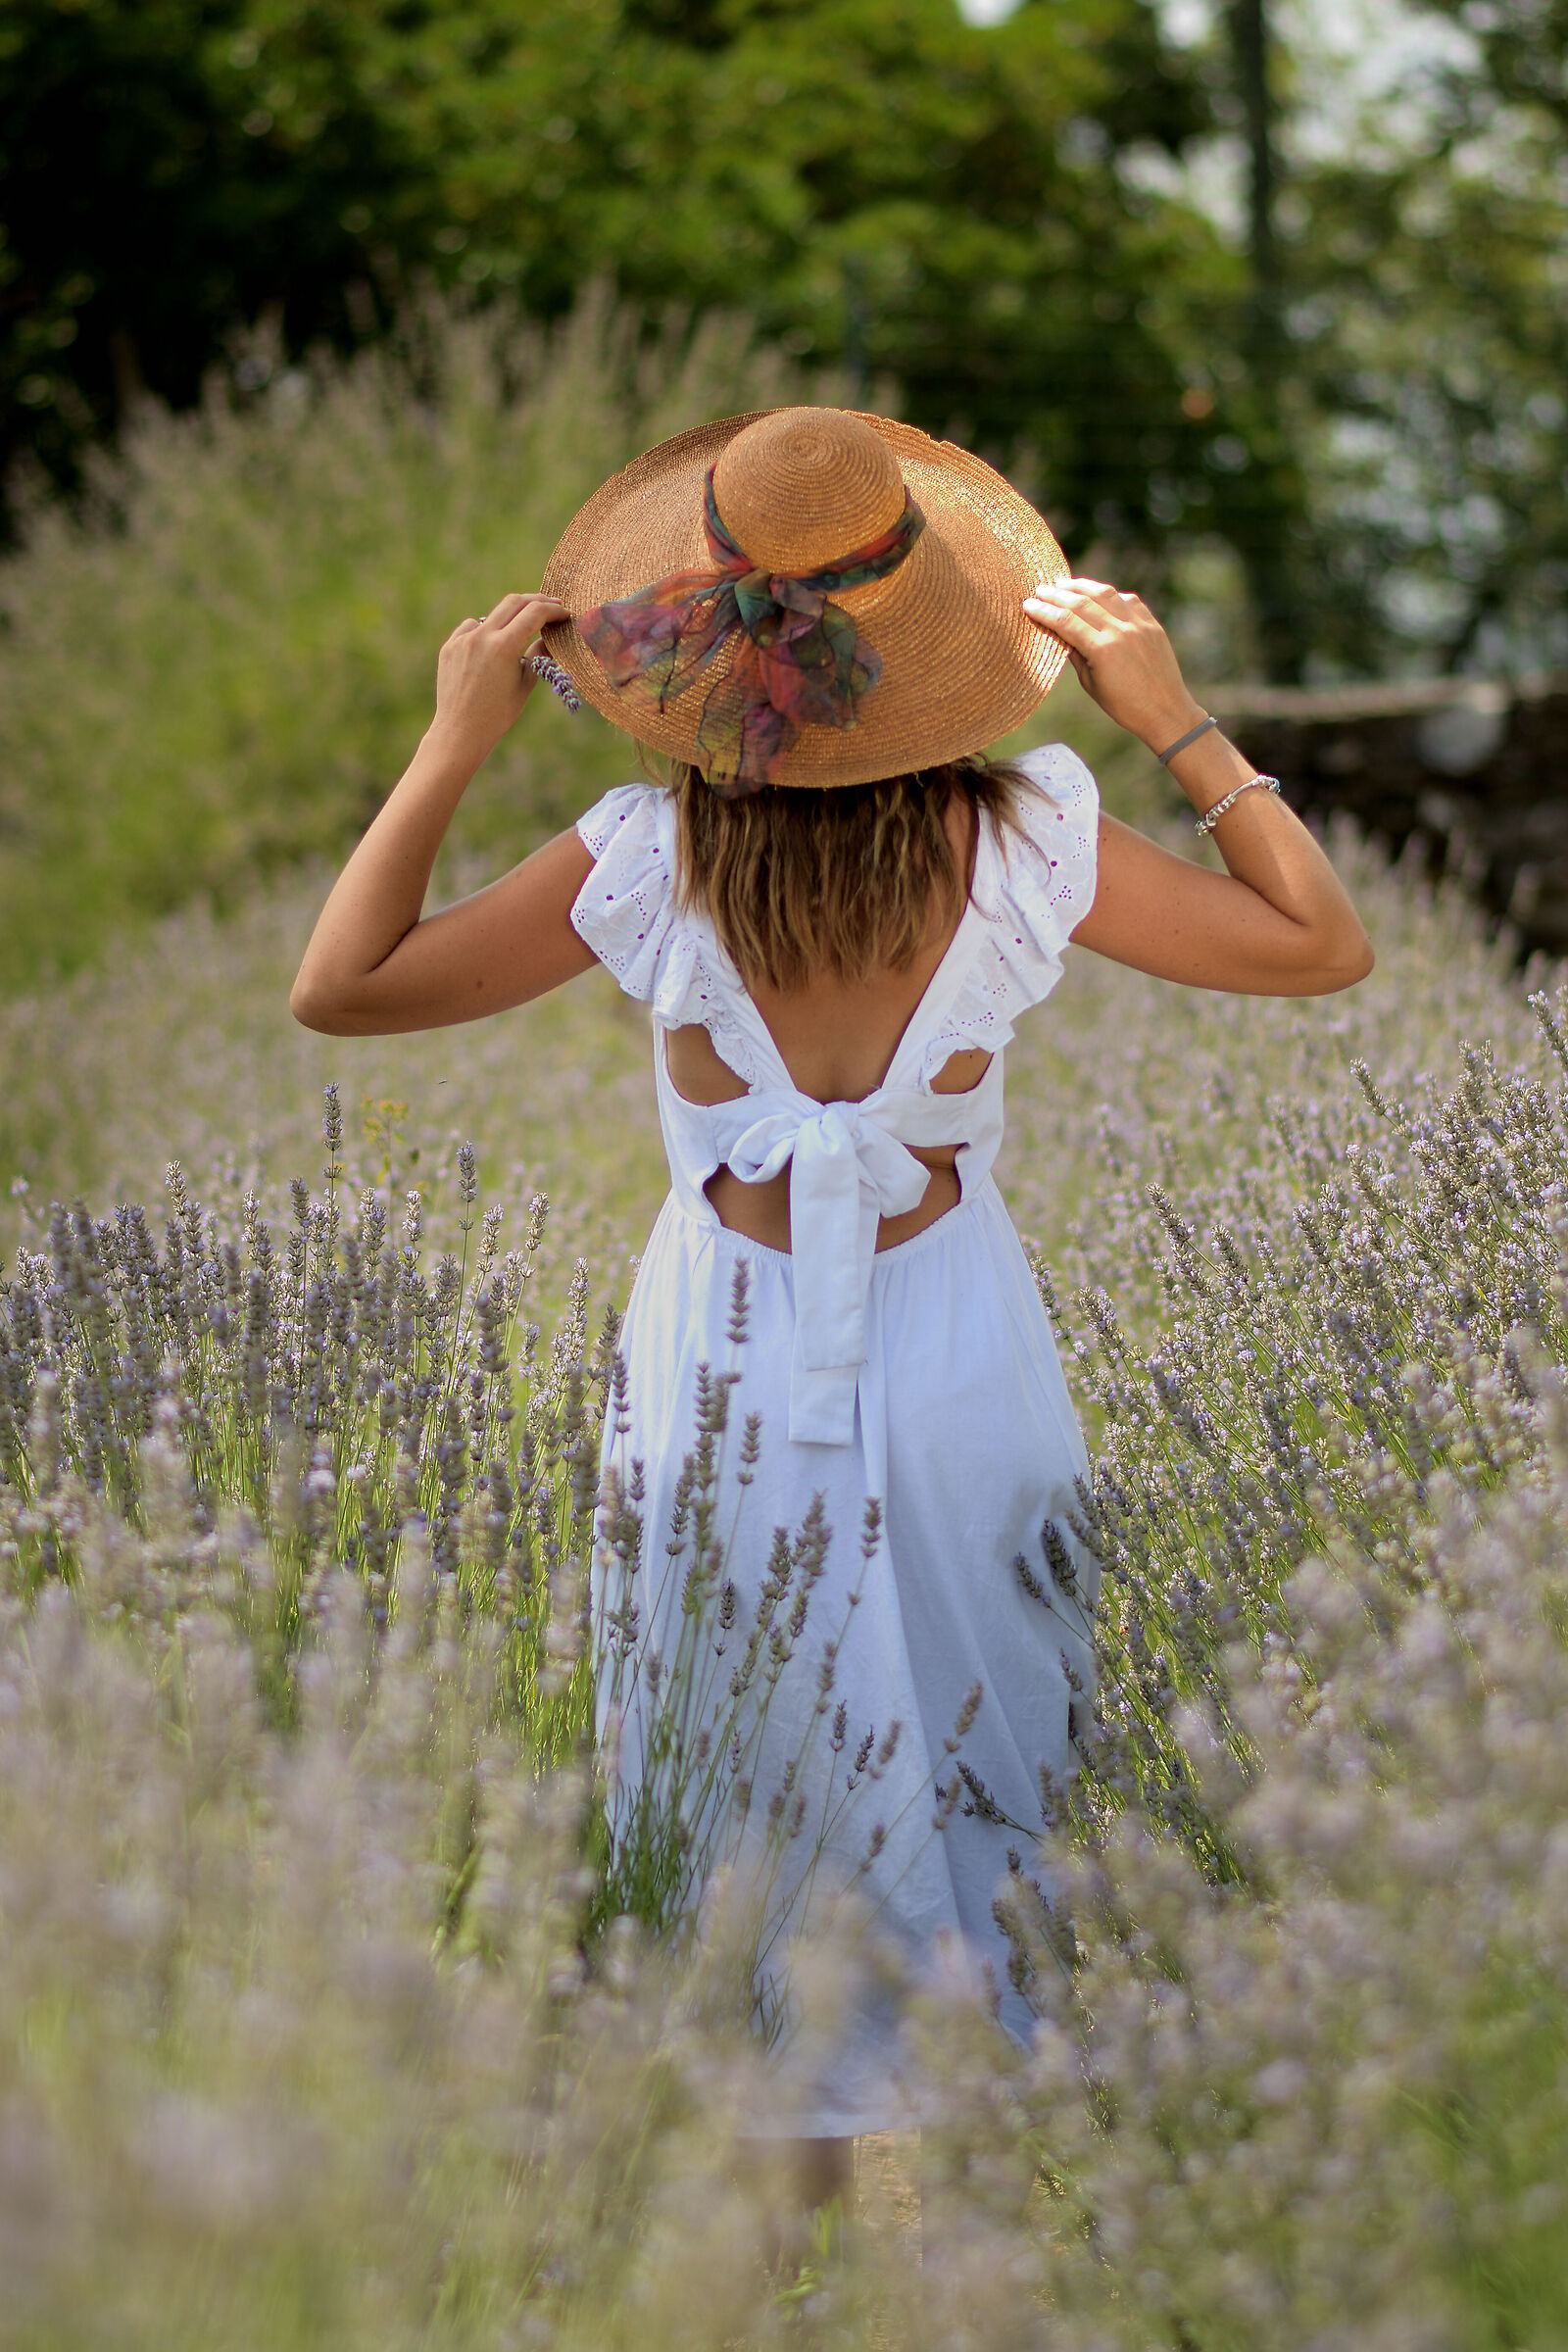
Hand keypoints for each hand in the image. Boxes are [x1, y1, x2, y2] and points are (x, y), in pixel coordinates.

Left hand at [430, 592, 570, 762]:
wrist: (460, 731)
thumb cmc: (498, 714)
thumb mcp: (525, 685)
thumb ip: (538, 656)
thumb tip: (548, 638)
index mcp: (504, 646)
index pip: (534, 613)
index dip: (553, 610)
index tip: (564, 613)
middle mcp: (482, 636)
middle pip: (514, 602)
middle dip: (535, 600)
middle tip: (550, 606)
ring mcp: (463, 640)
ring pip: (491, 615)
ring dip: (509, 619)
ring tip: (519, 635)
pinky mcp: (450, 647)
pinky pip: (470, 628)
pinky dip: (484, 632)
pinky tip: (489, 649)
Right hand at [1023, 577, 1204, 752]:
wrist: (1166, 711)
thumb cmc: (1124, 707)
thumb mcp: (1091, 684)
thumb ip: (1076, 655)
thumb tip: (1060, 633)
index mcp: (1102, 649)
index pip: (1065, 621)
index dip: (1044, 611)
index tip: (1027, 605)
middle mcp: (1120, 630)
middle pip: (1081, 602)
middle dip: (1057, 594)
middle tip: (1040, 589)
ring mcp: (1138, 624)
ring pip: (1105, 593)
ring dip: (1082, 586)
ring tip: (1064, 583)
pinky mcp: (1152, 624)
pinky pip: (1128, 600)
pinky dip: (1110, 594)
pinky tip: (1098, 593)